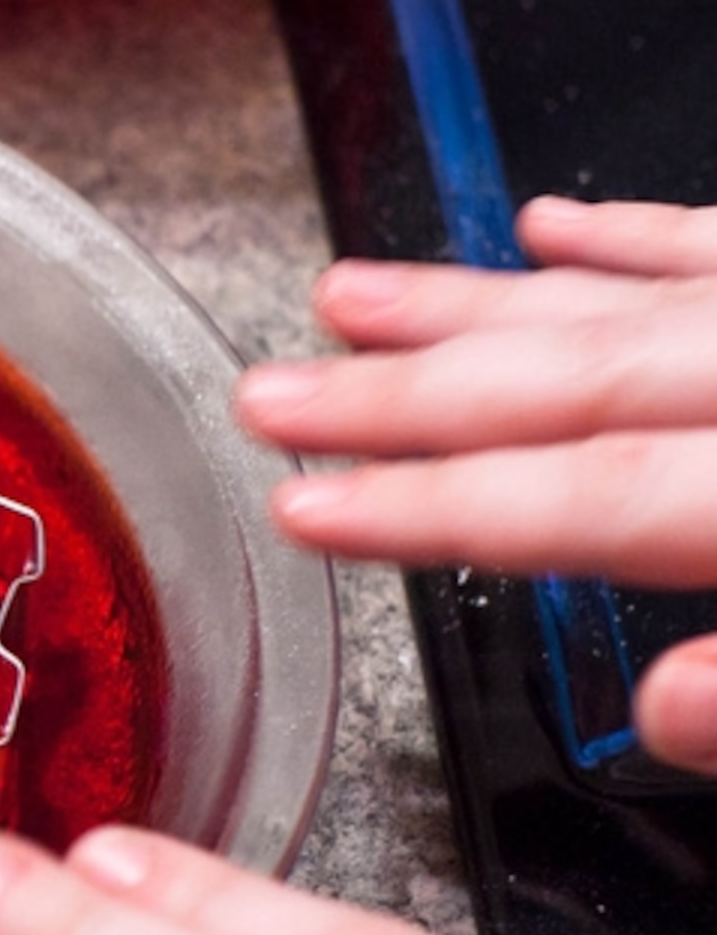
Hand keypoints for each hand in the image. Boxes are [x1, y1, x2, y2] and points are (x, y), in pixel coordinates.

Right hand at [236, 195, 716, 764]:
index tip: (303, 511)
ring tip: (346, 301)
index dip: (436, 506)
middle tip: (270, 397)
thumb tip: (664, 707)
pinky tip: (552, 227)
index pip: (596, 498)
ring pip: (640, 304)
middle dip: (407, 394)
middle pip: (584, 382)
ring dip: (479, 306)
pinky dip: (634, 237)